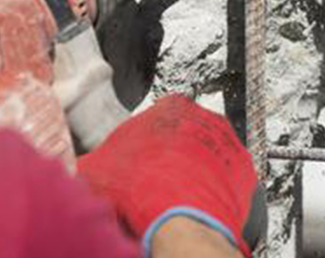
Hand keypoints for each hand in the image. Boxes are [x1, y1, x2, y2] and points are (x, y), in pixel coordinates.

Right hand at [77, 96, 263, 256]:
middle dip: (169, 158)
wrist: (180, 218)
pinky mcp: (244, 171)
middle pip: (182, 137)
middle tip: (153, 181)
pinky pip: (225, 179)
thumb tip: (80, 171)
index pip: (156, 117)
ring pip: (205, 158)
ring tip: (172, 196)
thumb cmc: (142, 187)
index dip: (144, 143)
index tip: (138, 162)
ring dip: (191, 173)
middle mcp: (205, 117)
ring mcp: (228, 143)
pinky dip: (212, 191)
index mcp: (171, 106)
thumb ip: (89, 163)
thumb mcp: (96, 171)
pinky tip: (194, 204)